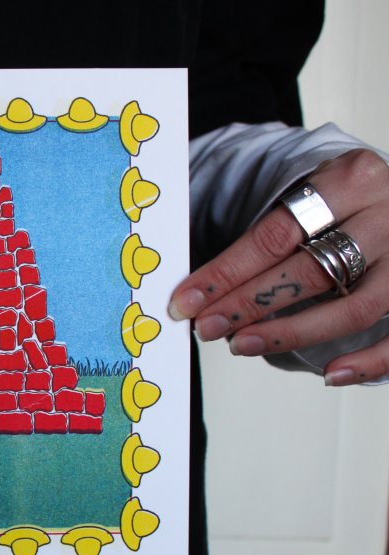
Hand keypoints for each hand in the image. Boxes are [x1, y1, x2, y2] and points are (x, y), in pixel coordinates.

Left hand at [169, 149, 388, 385]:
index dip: (225, 274)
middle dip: (249, 305)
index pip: (274, 235)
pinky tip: (329, 374)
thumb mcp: (311, 196)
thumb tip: (201, 292)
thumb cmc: (344, 205)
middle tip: (208, 327)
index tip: (186, 301)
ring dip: (293, 334)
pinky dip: (368, 362)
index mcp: (351, 180)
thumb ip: (267, 235)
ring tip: (244, 345)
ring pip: (356, 308)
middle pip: (310, 271)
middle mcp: (388, 214)